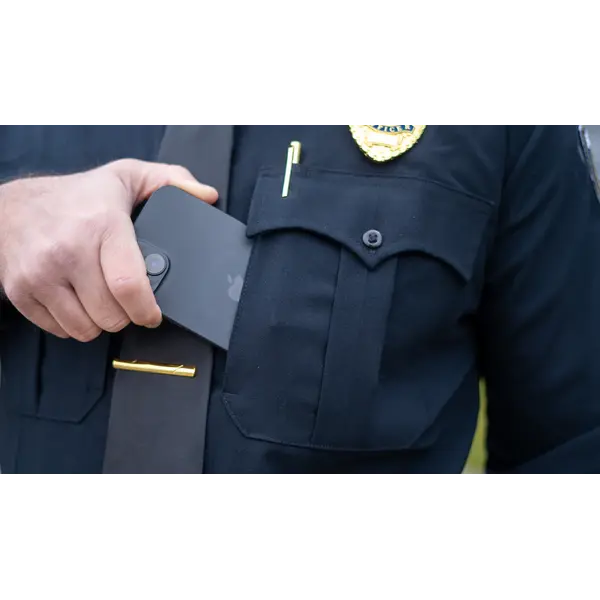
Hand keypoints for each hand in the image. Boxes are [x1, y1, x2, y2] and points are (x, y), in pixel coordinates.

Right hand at [0, 159, 217, 340]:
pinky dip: (74, 324)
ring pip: (85, 329)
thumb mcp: (128, 176)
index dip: (148, 310)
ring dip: (100, 322)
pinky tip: (80, 302)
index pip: (129, 285)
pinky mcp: (21, 292)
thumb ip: (172, 181)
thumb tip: (207, 195)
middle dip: (127, 315)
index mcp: (101, 224)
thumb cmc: (79, 196)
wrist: (13, 207)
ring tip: (104, 300)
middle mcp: (67, 250)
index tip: (154, 314)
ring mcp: (39, 274)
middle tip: (128, 300)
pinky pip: (60, 331)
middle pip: (110, 315)